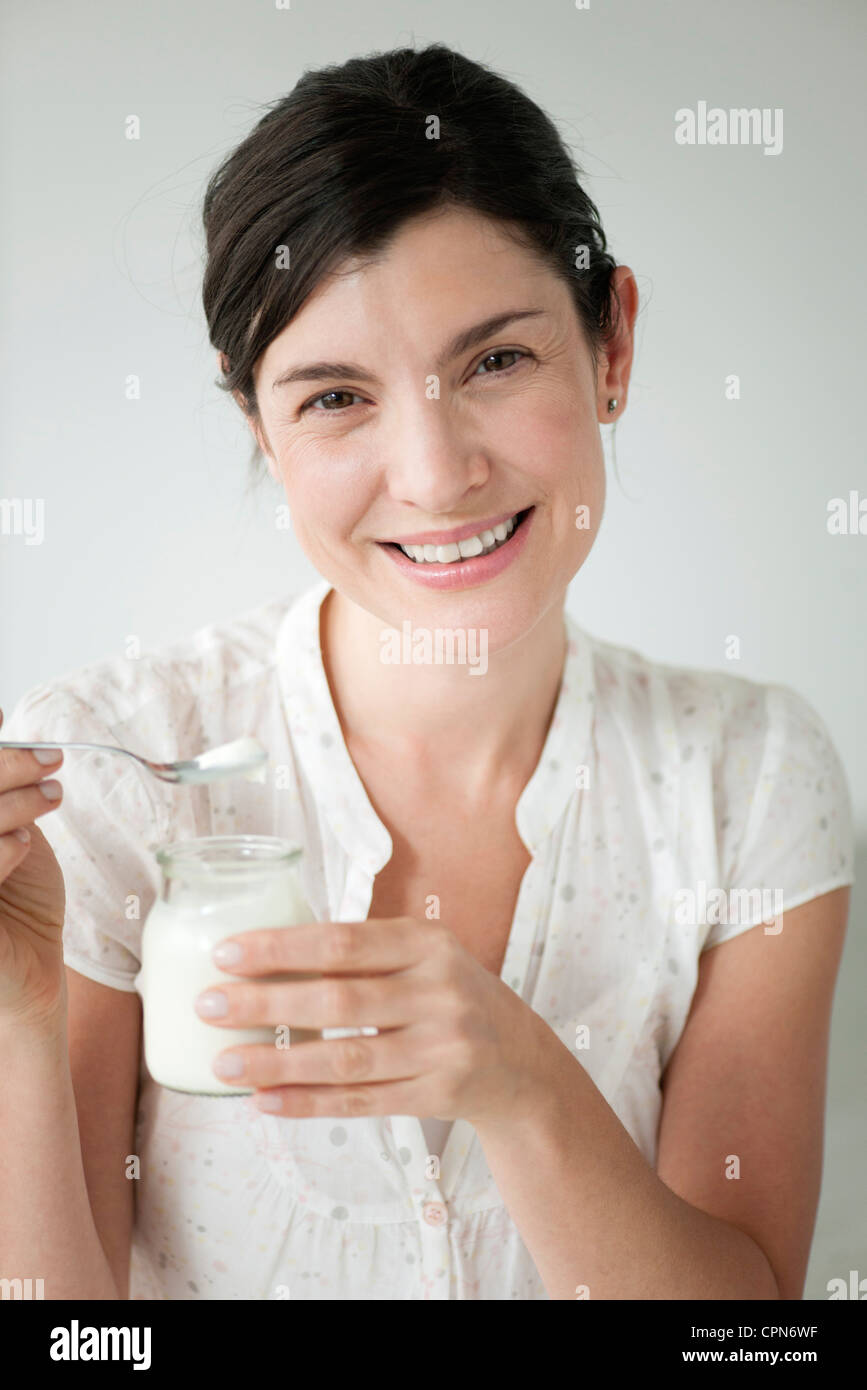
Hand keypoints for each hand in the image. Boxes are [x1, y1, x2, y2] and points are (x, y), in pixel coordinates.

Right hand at [0, 708, 66, 1026]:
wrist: (29, 974)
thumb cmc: (17, 900)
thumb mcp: (10, 827)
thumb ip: (0, 782)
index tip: (13, 730)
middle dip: (6, 768)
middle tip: (50, 760)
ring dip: (14, 802)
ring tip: (52, 796)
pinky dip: (1, 848)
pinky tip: (23, 842)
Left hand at [194, 916, 543, 1125]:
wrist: (521, 1060)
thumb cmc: (450, 996)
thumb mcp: (423, 957)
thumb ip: (362, 953)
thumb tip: (262, 955)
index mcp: (427, 943)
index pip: (343, 943)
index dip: (281, 948)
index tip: (225, 954)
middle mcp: (440, 991)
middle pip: (338, 1000)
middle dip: (265, 1003)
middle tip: (208, 1005)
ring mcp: (443, 1046)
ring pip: (345, 1059)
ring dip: (278, 1062)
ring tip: (224, 1062)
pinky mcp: (440, 1094)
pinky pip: (362, 1101)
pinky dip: (309, 1103)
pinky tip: (265, 1102)